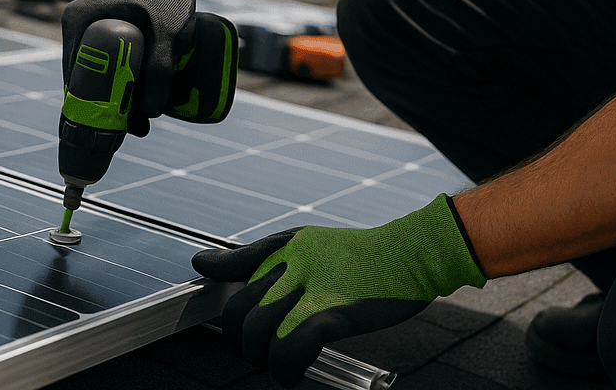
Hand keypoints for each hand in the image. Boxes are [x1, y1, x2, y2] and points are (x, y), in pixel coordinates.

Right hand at [60, 0, 222, 134]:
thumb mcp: (169, 30)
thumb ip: (159, 70)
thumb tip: (148, 114)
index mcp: (78, 21)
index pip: (73, 78)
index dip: (88, 111)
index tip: (110, 136)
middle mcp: (78, 24)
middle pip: (86, 79)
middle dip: (106, 109)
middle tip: (135, 132)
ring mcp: (92, 26)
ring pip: (99, 73)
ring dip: (117, 99)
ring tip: (142, 126)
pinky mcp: (108, 30)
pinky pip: (108, 63)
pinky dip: (121, 83)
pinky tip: (138, 105)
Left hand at [192, 195, 485, 386]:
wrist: (413, 255)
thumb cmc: (362, 256)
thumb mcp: (307, 243)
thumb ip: (256, 256)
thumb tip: (202, 262)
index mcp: (285, 245)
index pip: (233, 269)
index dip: (226, 304)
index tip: (231, 323)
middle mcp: (292, 262)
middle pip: (240, 308)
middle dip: (242, 339)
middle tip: (262, 351)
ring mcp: (311, 287)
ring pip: (260, 331)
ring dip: (263, 358)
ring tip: (278, 365)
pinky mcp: (333, 312)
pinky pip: (290, 347)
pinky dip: (285, 368)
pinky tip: (292, 373)